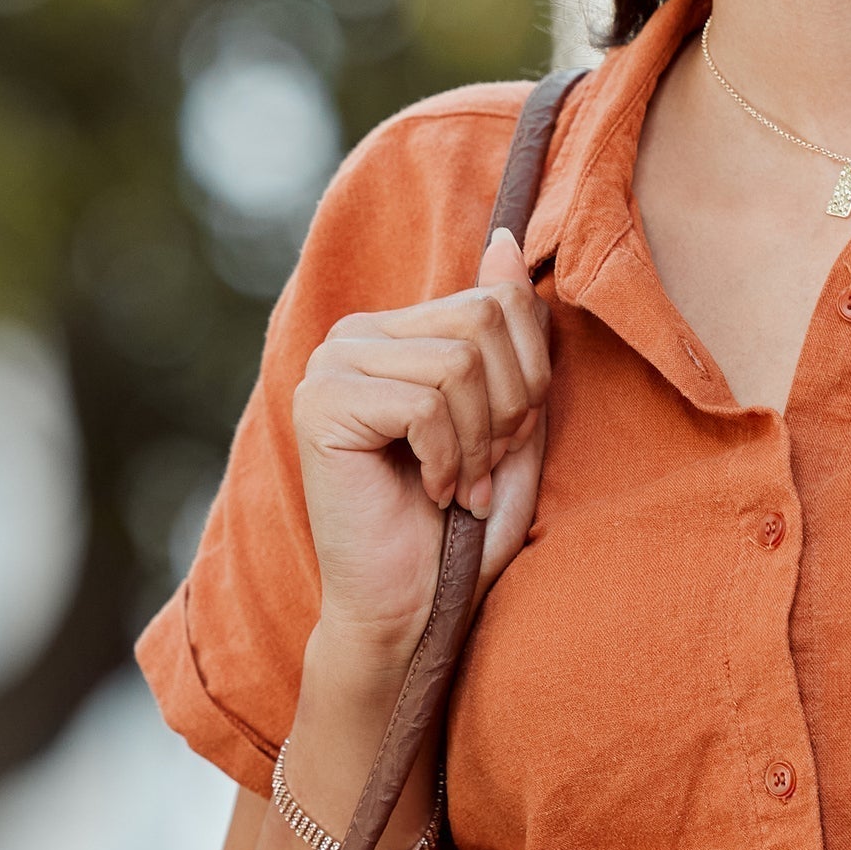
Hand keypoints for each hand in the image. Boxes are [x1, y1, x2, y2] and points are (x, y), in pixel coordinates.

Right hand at [291, 228, 551, 654]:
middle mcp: (357, 335)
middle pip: (484, 318)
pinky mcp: (320, 404)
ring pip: (459, 362)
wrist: (406, 609)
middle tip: (484, 469)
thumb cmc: (459, 525)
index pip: (499, 298)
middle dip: (509, 406)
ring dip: (478, 441)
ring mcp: (332, 365)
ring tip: (458, 486)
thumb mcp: (511, 423)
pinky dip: (447, 459)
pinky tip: (429, 493)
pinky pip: (425, 402)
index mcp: (401, 330)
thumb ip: (514, 339)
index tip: (505, 444)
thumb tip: (506, 240)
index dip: (529, 376)